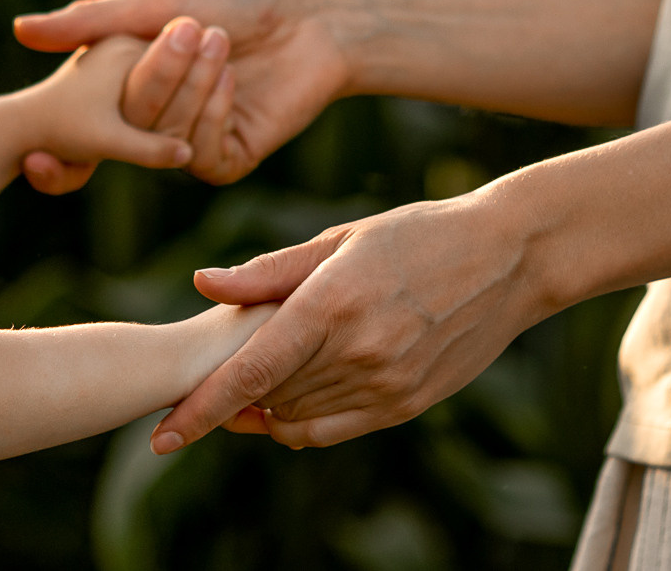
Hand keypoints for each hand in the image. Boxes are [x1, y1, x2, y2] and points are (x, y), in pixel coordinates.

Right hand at [16, 0, 364, 183]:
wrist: (312, 17)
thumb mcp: (158, 2)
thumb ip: (91, 20)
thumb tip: (19, 30)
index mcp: (136, 76)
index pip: (89, 111)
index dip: (67, 126)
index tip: (37, 145)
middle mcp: (161, 113)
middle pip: (127, 121)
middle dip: (150, 81)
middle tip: (179, 35)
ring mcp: (195, 138)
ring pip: (164, 139)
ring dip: (190, 89)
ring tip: (219, 42)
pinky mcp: (231, 156)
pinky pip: (202, 156)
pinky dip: (212, 117)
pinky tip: (234, 83)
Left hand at [149, 188, 553, 453]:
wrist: (507, 258)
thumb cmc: (415, 234)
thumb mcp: (339, 239)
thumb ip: (268, 271)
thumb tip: (202, 284)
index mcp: (332, 304)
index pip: (251, 372)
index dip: (202, 409)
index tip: (163, 435)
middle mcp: (359, 352)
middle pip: (268, 398)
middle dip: (225, 402)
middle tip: (191, 395)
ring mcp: (387, 384)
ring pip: (298, 418)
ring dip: (261, 411)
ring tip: (239, 392)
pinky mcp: (408, 404)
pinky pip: (335, 430)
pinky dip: (300, 425)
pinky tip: (281, 407)